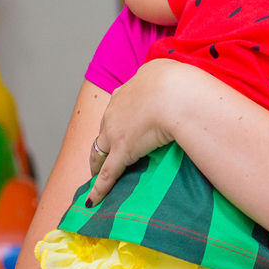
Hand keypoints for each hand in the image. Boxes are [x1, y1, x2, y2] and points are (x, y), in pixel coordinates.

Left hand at [87, 59, 186, 205]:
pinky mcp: (122, 152)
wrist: (175, 94)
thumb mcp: (164, 69)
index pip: (117, 108)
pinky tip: (93, 200)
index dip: (118, 118)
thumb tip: (163, 77)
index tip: (123, 124)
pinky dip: (99, 188)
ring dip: (97, 162)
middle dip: (105, 140)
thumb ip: (158, 74)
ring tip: (97, 173)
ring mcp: (116, 133)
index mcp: (126, 92)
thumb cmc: (175, 80)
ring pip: (100, 151)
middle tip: (109, 151)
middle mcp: (115, 111)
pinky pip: (108, 174)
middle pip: (104, 129)